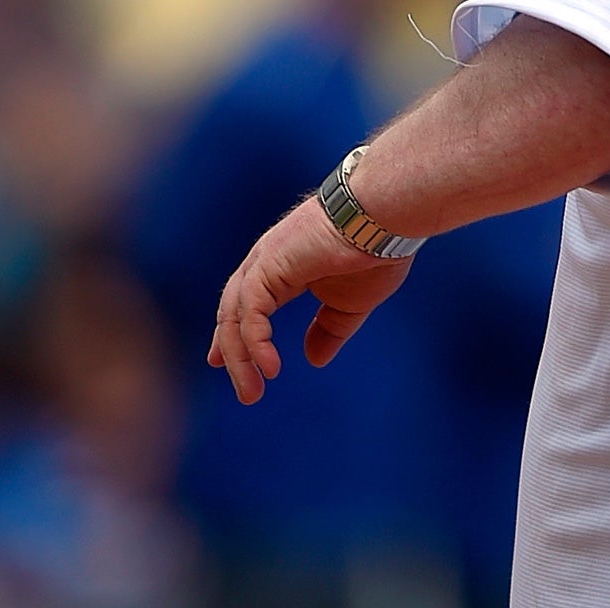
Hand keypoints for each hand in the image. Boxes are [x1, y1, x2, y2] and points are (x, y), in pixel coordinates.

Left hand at [209, 193, 413, 404]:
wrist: (385, 218)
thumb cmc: (376, 250)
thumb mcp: (352, 302)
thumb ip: (330, 330)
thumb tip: (314, 360)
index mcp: (284, 265)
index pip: (248, 304)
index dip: (237, 335)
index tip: (224, 363)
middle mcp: (267, 261)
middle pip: (234, 313)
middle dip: (232, 352)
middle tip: (244, 388)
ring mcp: (265, 260)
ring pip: (236, 316)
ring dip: (241, 358)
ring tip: (253, 392)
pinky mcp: (269, 264)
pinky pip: (251, 312)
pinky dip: (255, 342)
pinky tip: (269, 367)